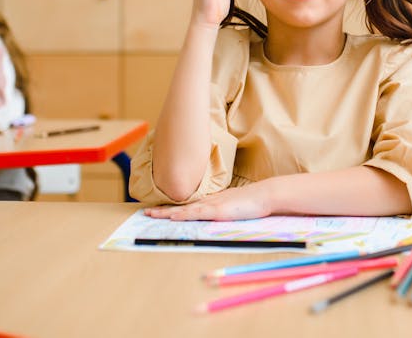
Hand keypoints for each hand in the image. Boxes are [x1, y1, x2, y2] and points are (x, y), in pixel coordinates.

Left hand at [144, 182, 271, 221]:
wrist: (265, 195)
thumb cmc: (254, 202)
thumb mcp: (236, 207)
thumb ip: (226, 211)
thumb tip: (219, 217)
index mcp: (213, 201)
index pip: (189, 205)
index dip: (174, 208)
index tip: (160, 210)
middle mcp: (209, 201)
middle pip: (182, 206)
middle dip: (163, 209)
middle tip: (146, 212)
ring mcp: (213, 205)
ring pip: (185, 209)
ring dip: (167, 212)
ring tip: (151, 214)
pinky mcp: (218, 211)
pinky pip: (196, 213)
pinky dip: (183, 215)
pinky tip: (173, 217)